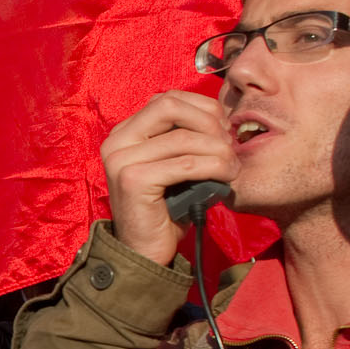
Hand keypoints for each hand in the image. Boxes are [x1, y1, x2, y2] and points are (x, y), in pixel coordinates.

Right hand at [99, 90, 238, 265]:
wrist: (146, 250)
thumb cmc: (167, 207)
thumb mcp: (175, 163)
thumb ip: (185, 137)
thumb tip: (224, 118)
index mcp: (125, 132)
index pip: (168, 98)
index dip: (203, 108)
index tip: (223, 132)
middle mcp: (117, 141)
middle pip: (170, 106)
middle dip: (209, 122)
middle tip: (229, 145)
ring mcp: (120, 160)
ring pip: (183, 137)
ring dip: (219, 151)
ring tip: (233, 167)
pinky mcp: (132, 180)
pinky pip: (185, 164)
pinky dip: (213, 167)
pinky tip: (226, 177)